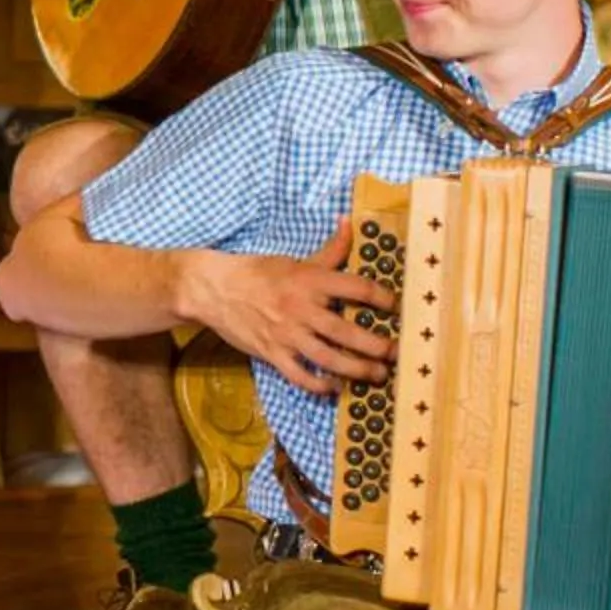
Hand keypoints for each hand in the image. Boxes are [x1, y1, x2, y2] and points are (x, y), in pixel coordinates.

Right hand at [183, 218, 394, 396]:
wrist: (214, 289)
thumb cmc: (258, 273)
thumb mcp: (295, 260)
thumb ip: (330, 249)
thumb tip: (351, 221)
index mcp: (310, 280)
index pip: (357, 288)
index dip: (382, 298)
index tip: (396, 307)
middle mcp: (301, 308)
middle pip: (347, 332)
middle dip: (377, 346)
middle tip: (395, 353)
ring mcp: (286, 334)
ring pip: (328, 358)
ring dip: (357, 370)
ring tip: (377, 374)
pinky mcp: (271, 353)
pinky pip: (300, 376)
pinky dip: (319, 385)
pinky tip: (335, 388)